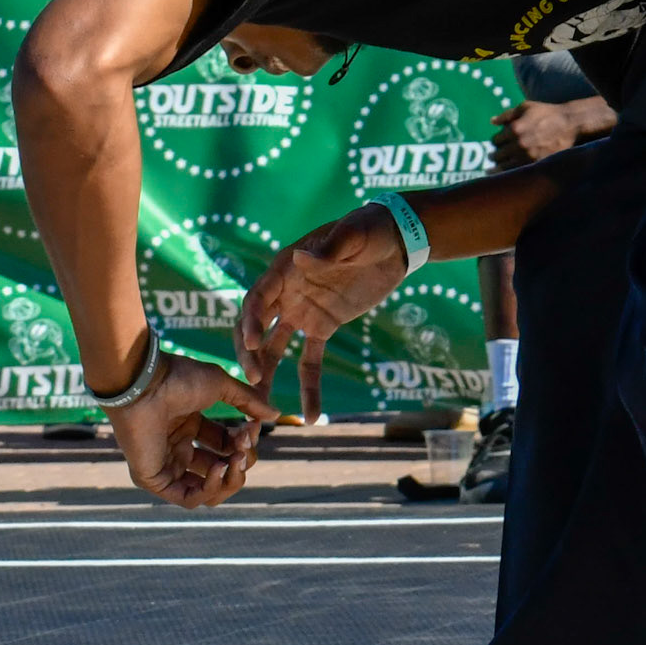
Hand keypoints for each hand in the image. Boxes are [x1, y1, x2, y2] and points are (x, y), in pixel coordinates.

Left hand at [107, 352, 276, 508]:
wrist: (148, 383)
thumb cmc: (179, 378)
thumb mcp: (221, 386)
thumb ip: (248, 402)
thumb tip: (275, 415)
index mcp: (189, 426)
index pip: (225, 447)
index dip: (244, 442)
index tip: (252, 427)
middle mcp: (178, 449)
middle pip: (220, 471)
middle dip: (241, 462)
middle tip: (245, 447)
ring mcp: (167, 466)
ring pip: (206, 491)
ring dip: (230, 479)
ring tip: (236, 460)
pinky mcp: (155, 480)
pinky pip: (188, 498)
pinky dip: (210, 488)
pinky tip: (219, 467)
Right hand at [237, 204, 409, 420]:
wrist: (395, 241)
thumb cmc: (371, 229)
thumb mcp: (353, 234)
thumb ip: (329, 249)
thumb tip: (297, 260)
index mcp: (286, 268)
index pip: (259, 297)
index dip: (251, 321)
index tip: (252, 345)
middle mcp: (287, 292)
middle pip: (256, 327)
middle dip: (250, 354)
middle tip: (252, 381)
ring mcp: (302, 311)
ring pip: (274, 349)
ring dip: (266, 376)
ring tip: (262, 410)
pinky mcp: (322, 327)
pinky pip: (309, 361)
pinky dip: (308, 387)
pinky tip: (311, 416)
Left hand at [493, 100, 583, 169]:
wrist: (569, 124)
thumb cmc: (547, 113)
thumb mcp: (526, 107)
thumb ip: (507, 115)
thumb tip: (492, 122)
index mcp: (515, 128)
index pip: (496, 140)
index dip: (497, 140)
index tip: (500, 141)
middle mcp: (519, 144)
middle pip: (498, 155)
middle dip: (497, 154)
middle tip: (497, 155)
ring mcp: (527, 156)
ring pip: (504, 166)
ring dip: (500, 165)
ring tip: (499, 166)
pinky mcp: (536, 165)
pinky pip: (517, 172)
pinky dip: (511, 172)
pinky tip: (510, 171)